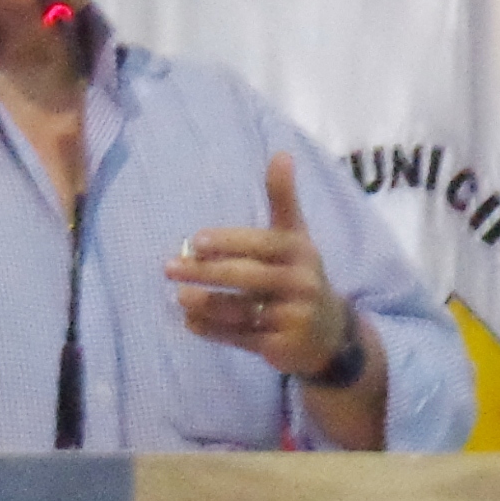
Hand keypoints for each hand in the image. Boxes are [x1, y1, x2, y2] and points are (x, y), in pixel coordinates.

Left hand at [163, 153, 361, 382]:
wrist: (329, 335)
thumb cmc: (301, 276)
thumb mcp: (296, 237)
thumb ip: (284, 199)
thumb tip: (280, 154)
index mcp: (300, 252)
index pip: (261, 244)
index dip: (229, 243)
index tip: (195, 241)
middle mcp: (300, 283)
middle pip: (248, 277)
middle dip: (206, 273)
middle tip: (170, 268)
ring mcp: (292, 317)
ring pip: (242, 310)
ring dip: (206, 304)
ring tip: (179, 297)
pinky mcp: (281, 347)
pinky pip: (241, 338)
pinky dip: (213, 331)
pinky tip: (190, 322)